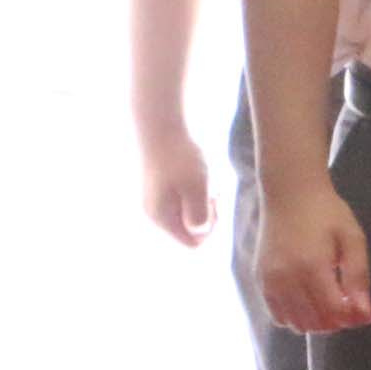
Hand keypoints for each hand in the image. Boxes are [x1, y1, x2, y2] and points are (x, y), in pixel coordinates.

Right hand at [138, 124, 212, 245]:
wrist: (161, 126)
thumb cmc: (180, 156)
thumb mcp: (197, 186)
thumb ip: (199, 214)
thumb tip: (200, 233)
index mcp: (162, 217)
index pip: (192, 243)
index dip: (210, 230)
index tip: (213, 204)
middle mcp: (157, 214)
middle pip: (192, 229)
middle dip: (208, 213)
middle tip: (213, 190)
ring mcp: (158, 201)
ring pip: (191, 212)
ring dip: (204, 199)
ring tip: (205, 178)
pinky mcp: (163, 188)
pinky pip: (187, 199)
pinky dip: (197, 189)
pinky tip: (200, 172)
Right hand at [257, 179, 370, 333]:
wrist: (289, 194)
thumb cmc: (327, 213)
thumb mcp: (352, 239)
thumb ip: (358, 277)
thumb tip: (366, 315)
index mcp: (313, 267)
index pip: (334, 312)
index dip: (352, 317)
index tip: (362, 310)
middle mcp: (287, 279)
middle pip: (315, 322)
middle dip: (337, 323)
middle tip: (348, 308)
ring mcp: (270, 281)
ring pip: (295, 324)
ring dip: (317, 324)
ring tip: (330, 306)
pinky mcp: (260, 281)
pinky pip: (277, 316)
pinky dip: (295, 319)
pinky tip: (309, 305)